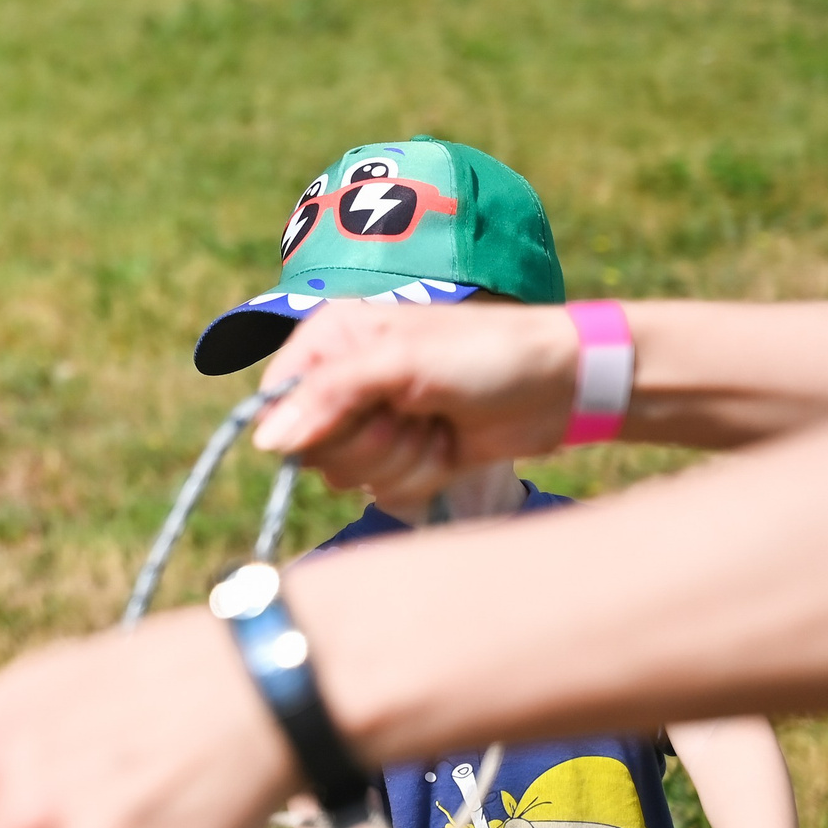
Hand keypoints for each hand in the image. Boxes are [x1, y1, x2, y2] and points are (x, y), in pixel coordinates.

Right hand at [250, 302, 580, 501]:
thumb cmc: (486, 355)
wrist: (562, 385)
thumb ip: (329, 396)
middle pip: (310, 445)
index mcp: (332, 339)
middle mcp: (344, 379)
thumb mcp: (402, 363)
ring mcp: (375, 421)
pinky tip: (450, 444)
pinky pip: (383, 488)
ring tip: (438, 424)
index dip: (307, 422)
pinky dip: (422, 473)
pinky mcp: (404, 456)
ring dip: (401, 458)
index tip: (357, 414)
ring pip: (347, 474)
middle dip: (369, 441)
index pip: (277, 400)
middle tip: (413, 412)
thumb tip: (265, 443)